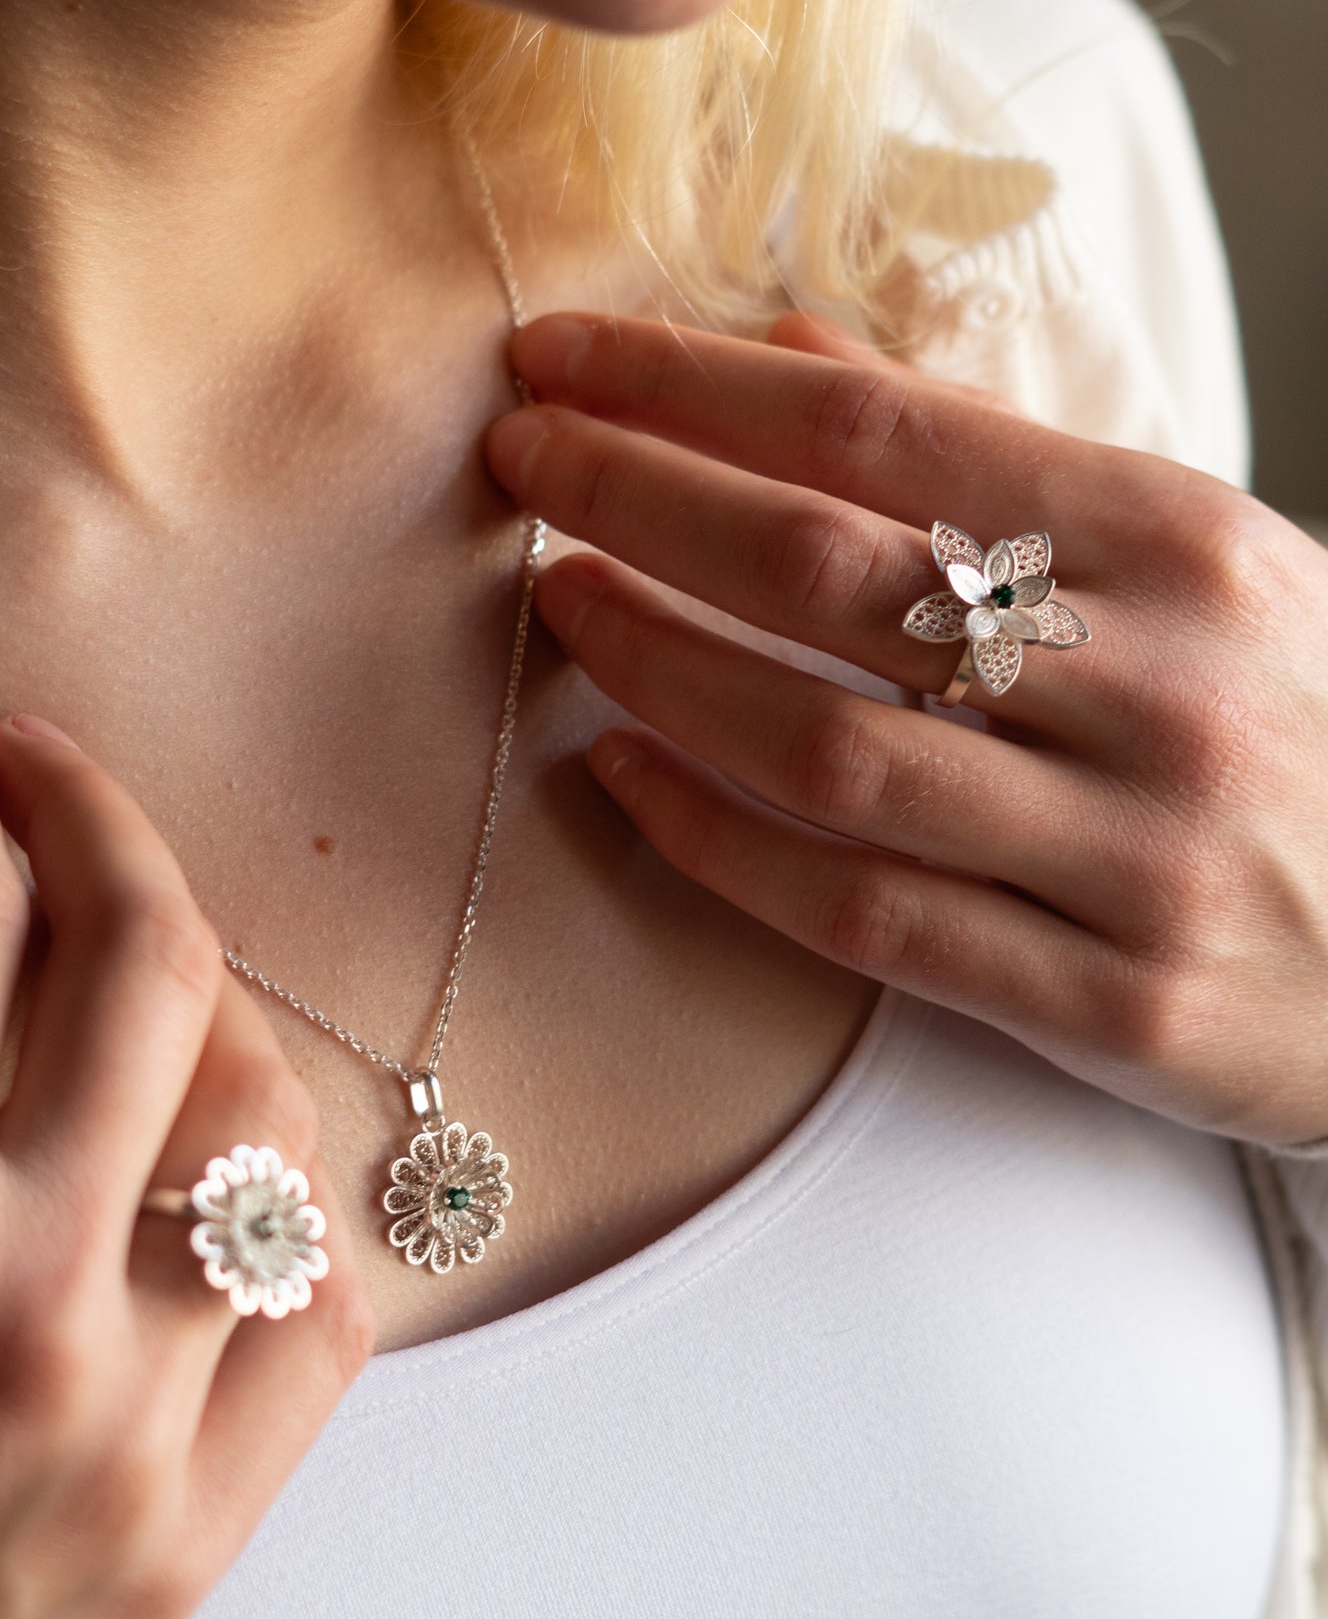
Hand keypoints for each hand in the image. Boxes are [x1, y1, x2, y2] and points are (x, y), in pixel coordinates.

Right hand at [0, 716, 373, 1616]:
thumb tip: (9, 906)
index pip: (6, 931)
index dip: (23, 811)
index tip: (4, 765)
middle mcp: (25, 1344)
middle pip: (159, 982)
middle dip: (107, 845)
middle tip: (45, 793)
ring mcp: (132, 1458)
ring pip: (265, 1129)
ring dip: (201, 1019)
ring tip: (123, 981)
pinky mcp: (188, 1552)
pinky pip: (318, 1315)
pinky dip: (274, 1214)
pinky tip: (193, 1175)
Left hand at [485, 311, 1327, 1147]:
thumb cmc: (1319, 720)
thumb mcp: (1203, 554)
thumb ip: (996, 457)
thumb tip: (789, 357)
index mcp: (1184, 537)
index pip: (883, 434)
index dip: (692, 387)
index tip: (563, 359)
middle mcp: (1161, 684)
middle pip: (831, 575)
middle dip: (639, 502)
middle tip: (519, 465)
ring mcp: (1137, 854)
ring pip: (828, 748)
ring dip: (657, 668)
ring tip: (554, 607)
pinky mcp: (1113, 1005)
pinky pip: (868, 917)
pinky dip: (721, 843)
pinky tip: (624, 779)